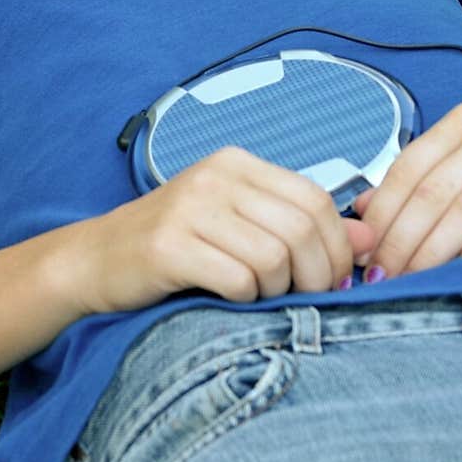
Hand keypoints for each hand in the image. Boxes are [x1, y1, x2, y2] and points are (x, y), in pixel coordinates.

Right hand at [77, 147, 374, 312]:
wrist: (95, 259)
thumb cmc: (174, 244)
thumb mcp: (238, 223)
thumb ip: (297, 224)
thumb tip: (366, 238)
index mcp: (235, 163)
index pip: (314, 197)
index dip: (336, 246)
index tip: (334, 279)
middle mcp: (214, 176)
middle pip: (301, 227)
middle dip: (317, 275)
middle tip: (307, 299)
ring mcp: (189, 208)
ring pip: (275, 256)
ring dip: (278, 289)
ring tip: (260, 296)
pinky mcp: (168, 246)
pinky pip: (238, 279)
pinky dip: (246, 298)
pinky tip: (230, 298)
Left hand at [352, 103, 461, 277]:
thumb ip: (418, 181)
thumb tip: (362, 210)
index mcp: (461, 122)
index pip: (408, 168)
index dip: (382, 212)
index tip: (364, 248)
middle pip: (432, 192)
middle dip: (400, 238)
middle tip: (382, 273)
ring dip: (432, 251)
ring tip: (411, 277)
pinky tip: (458, 269)